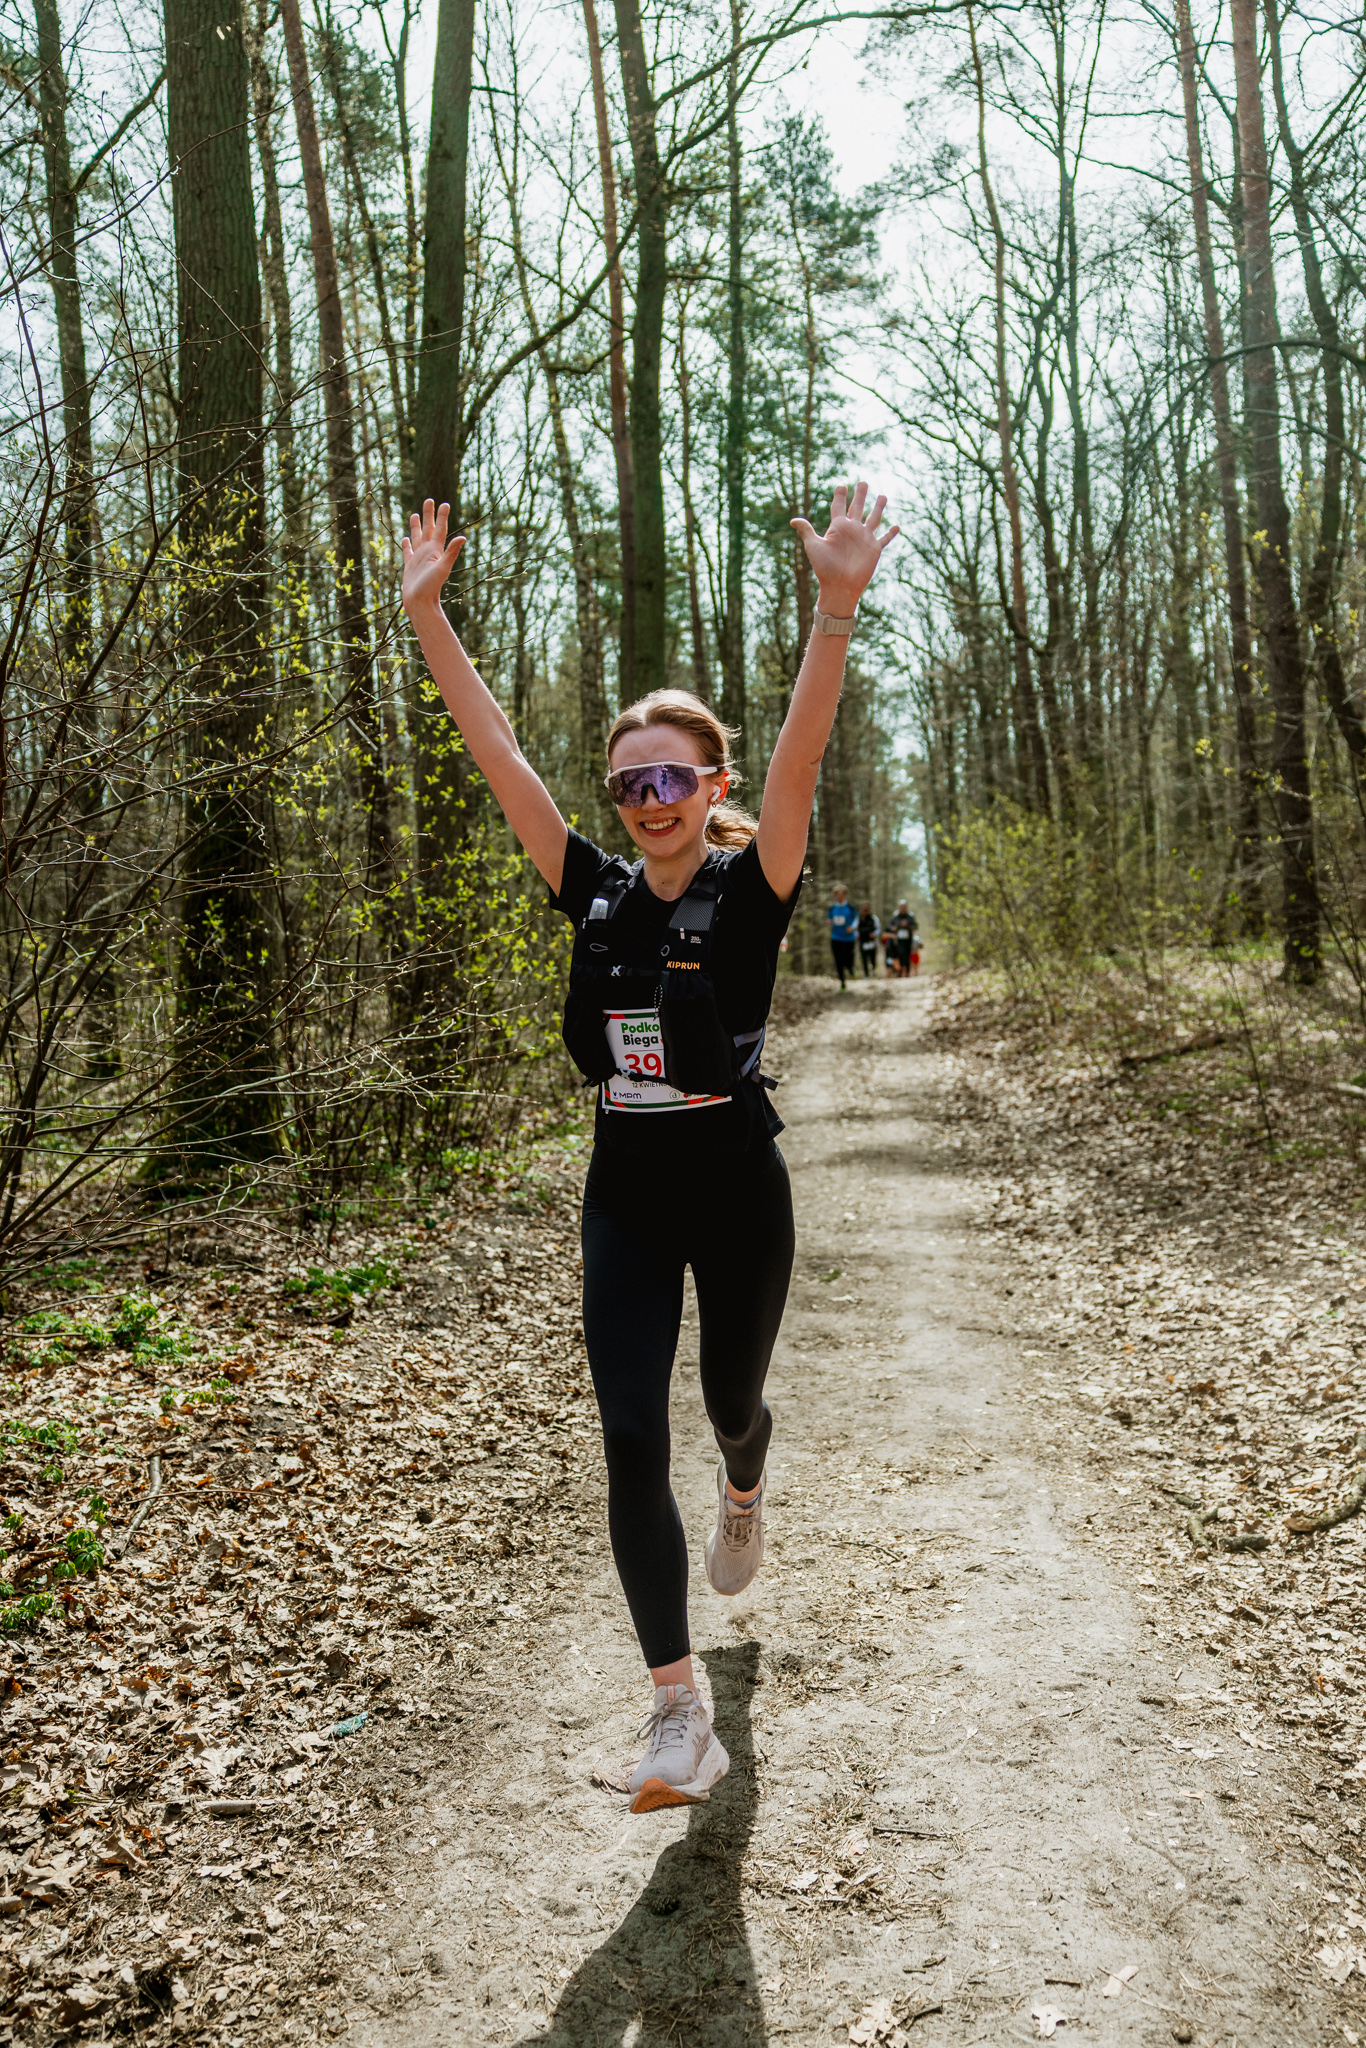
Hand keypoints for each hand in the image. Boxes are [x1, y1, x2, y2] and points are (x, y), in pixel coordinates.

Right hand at [401, 499, 464, 613]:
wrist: (420, 603)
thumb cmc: (431, 587)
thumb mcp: (442, 567)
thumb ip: (451, 552)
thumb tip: (463, 537)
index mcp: (436, 551)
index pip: (440, 529)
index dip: (442, 516)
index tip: (444, 503)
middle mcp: (427, 552)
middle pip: (428, 529)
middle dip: (429, 514)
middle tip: (429, 500)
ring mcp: (418, 559)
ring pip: (417, 537)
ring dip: (416, 526)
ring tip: (414, 514)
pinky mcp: (410, 566)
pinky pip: (408, 551)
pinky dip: (407, 544)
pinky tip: (405, 538)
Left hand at [791, 480, 899, 616]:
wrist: (839, 586)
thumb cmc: (824, 568)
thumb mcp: (814, 546)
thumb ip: (806, 531)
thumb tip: (793, 520)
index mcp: (838, 527)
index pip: (839, 506)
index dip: (840, 496)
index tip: (841, 486)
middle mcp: (852, 530)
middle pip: (857, 508)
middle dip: (860, 495)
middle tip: (863, 482)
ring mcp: (864, 539)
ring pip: (874, 519)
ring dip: (878, 508)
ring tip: (882, 496)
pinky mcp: (874, 549)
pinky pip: (884, 539)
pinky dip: (891, 534)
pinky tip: (897, 526)